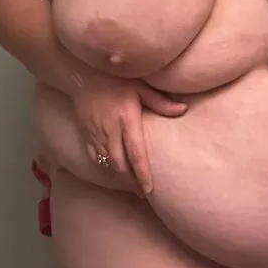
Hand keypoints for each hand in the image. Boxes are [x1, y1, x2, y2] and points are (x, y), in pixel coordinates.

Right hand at [70, 73, 186, 195]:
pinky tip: (114, 171)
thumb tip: (184, 109)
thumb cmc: (117, 79)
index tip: (149, 190)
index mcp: (127, 120)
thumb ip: (161, 102)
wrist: (83, 75)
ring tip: (132, 185)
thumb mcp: (141, 87)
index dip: (142, 175)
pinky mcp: (85, 135)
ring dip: (119, 176)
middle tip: (144, 191)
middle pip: (120, 165)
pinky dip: (105, 167)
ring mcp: (95, 135)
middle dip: (131, 181)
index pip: (136, 154)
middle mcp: (110, 131)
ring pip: (107, 164)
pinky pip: (94, 157)